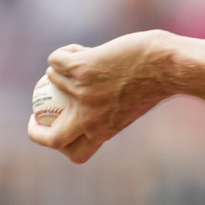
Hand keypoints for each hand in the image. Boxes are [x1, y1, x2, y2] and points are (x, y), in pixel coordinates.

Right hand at [28, 31, 173, 163]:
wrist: (170, 67)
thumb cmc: (159, 83)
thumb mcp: (131, 105)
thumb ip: (109, 111)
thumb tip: (88, 104)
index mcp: (104, 131)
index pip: (76, 154)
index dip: (59, 146)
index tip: (54, 131)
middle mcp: (90, 118)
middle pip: (51, 139)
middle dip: (35, 130)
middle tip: (36, 113)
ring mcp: (82, 94)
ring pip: (50, 81)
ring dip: (58, 69)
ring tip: (80, 60)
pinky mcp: (80, 70)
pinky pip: (56, 60)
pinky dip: (65, 52)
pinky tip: (81, 49)